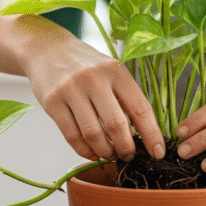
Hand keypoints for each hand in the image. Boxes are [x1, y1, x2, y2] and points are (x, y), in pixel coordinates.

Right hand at [0, 0, 164, 162]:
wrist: (47, 49)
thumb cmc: (85, 65)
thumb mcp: (110, 71)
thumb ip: (125, 98)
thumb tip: (139, 134)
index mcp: (116, 71)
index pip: (140, 108)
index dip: (152, 134)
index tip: (158, 153)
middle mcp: (94, 79)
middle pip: (116, 125)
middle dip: (126, 148)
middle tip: (128, 156)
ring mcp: (71, 90)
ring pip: (93, 134)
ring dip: (105, 152)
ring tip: (110, 155)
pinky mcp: (52, 102)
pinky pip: (71, 135)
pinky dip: (84, 150)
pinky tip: (92, 153)